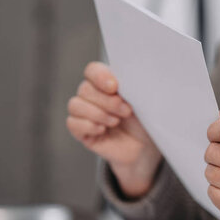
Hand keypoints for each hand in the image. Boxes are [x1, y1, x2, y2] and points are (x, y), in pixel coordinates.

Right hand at [66, 62, 161, 196]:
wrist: (146, 148)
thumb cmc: (145, 123)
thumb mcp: (142, 101)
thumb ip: (131, 87)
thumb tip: (122, 81)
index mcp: (108, 84)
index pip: (92, 70)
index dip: (100, 76)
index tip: (114, 87)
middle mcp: (94, 96)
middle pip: (84, 88)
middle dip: (106, 101)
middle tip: (126, 111)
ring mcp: (86, 114)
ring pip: (75, 105)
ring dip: (98, 114)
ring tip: (116, 122)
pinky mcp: (82, 132)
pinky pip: (73, 123)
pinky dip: (89, 125)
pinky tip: (103, 130)